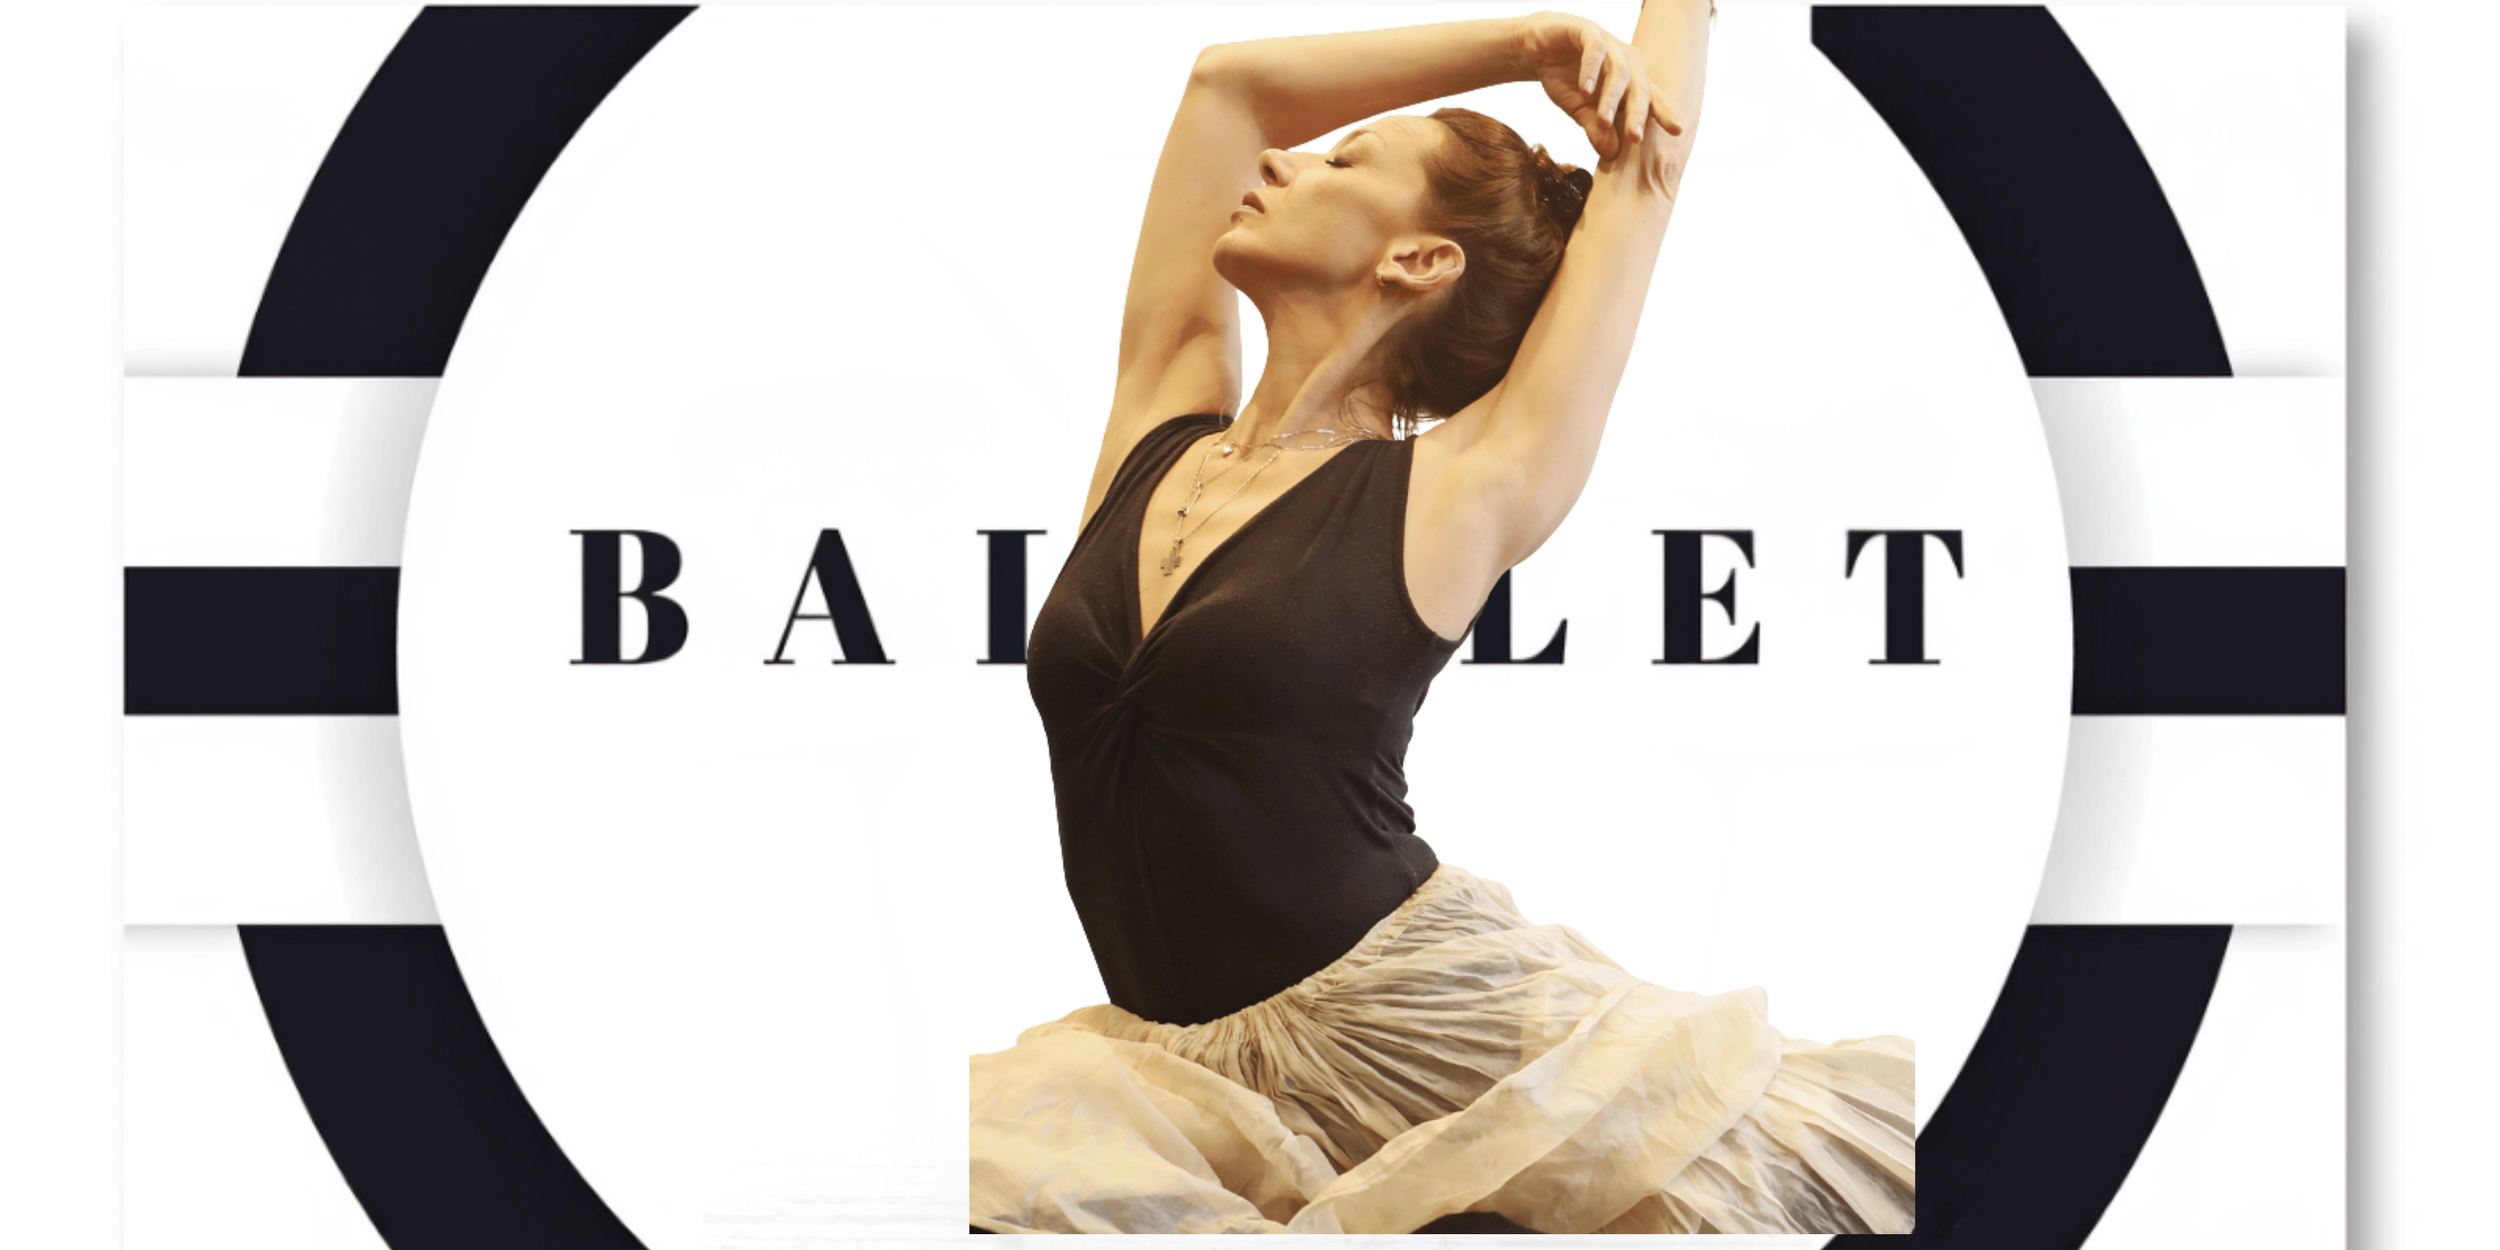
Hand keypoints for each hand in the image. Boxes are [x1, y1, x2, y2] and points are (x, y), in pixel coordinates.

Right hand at [1519, 10, 1681, 166]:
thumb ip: (1596, 128)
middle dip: (1638, 114)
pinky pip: (1595, 50)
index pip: (1652, 97)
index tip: (1676, 131)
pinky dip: (1591, 70)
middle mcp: (1625, 61)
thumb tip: (1611, 154)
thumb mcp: (1579, 109)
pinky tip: (1585, 88)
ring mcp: (1609, 45)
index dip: (1664, 112)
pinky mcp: (1587, 31)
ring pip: (1619, 71)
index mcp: (1630, 79)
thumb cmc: (1565, 78)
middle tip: (1635, 138)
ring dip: (1612, 98)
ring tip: (1603, 119)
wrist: (1537, 48)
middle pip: (1639, 88)